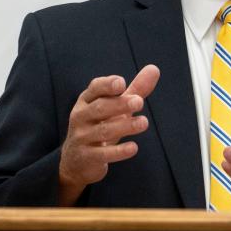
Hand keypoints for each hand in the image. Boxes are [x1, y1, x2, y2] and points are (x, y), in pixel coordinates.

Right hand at [58, 64, 159, 204]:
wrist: (75, 161)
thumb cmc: (99, 126)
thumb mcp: (114, 108)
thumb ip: (134, 90)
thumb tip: (155, 68)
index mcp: (86, 101)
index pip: (94, 89)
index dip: (107, 85)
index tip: (122, 83)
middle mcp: (81, 116)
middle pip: (100, 108)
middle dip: (119, 104)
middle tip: (139, 102)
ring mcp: (82, 137)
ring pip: (103, 131)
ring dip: (124, 126)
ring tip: (143, 122)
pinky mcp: (86, 157)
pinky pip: (103, 154)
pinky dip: (118, 152)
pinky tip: (133, 148)